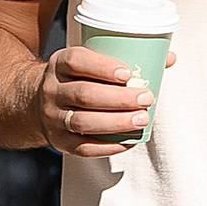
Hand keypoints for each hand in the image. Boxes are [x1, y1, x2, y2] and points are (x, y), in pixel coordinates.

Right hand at [37, 41, 162, 160]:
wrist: (38, 103)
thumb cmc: (77, 79)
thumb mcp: (88, 61)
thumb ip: (124, 58)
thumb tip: (168, 58)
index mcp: (60, 64)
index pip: (76, 61)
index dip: (102, 67)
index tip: (128, 73)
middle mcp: (52, 90)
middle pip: (84, 94)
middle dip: (119, 98)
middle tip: (147, 98)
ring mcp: (54, 118)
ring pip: (84, 122)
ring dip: (116, 122)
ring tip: (142, 119)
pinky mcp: (60, 141)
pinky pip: (84, 147)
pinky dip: (109, 146)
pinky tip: (130, 140)